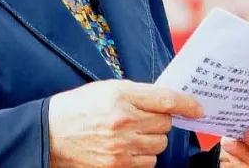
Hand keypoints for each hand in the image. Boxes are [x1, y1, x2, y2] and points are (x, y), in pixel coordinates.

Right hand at [48, 79, 203, 166]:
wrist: (50, 135)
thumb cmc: (79, 108)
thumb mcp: (107, 89)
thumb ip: (138, 93)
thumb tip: (169, 100)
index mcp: (121, 95)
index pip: (166, 99)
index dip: (187, 103)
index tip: (198, 107)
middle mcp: (123, 120)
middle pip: (165, 124)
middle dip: (160, 120)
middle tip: (145, 117)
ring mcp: (121, 146)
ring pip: (159, 144)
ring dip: (153, 138)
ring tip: (133, 133)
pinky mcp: (118, 165)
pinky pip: (149, 163)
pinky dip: (144, 156)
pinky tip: (129, 147)